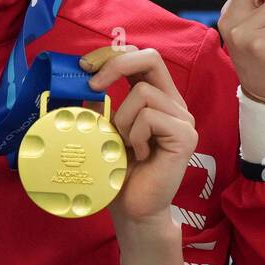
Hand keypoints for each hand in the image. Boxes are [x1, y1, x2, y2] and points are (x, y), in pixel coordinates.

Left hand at [86, 46, 197, 233]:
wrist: (134, 210)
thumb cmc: (118, 172)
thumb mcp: (103, 130)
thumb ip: (100, 104)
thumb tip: (78, 81)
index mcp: (157, 98)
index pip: (142, 57)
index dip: (113, 54)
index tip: (85, 66)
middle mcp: (174, 104)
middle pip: (152, 57)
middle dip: (116, 65)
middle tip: (92, 84)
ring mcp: (183, 119)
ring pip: (144, 93)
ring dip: (122, 119)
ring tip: (124, 145)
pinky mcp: (185, 136)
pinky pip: (150, 117)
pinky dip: (134, 135)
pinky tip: (139, 156)